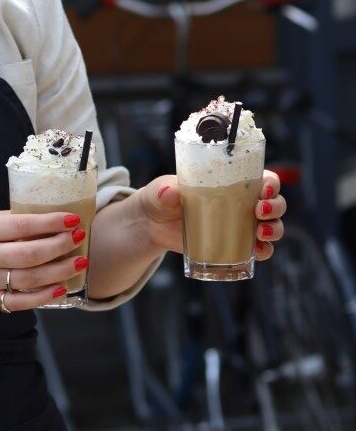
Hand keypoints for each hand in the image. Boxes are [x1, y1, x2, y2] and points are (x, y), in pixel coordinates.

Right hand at [0, 209, 88, 310]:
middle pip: (31, 254)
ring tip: (80, 262)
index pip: (22, 225)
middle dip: (61, 246)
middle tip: (80, 238)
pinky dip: (42, 297)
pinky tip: (60, 288)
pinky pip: (20, 302)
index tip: (72, 218)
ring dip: (59, 271)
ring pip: (30, 279)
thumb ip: (5, 220)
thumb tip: (41, 217)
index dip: (50, 222)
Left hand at [137, 171, 286, 259]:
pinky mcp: (235, 245)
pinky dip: (263, 252)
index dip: (271, 182)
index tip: (264, 188)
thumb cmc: (161, 199)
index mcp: (232, 181)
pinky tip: (256, 251)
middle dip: (276, 207)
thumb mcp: (160, 191)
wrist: (154, 227)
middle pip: (275, 203)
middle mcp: (243, 202)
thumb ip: (164, 190)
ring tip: (260, 232)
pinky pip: (260, 251)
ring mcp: (242, 225)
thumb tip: (169, 192)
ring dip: (274, 230)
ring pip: (273, 226)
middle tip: (260, 211)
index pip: (263, 178)